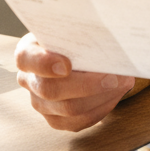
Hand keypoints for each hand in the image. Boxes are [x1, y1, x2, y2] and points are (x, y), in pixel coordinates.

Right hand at [13, 33, 134, 130]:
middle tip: (116, 76)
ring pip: (69, 109)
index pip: (26, 59)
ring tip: (123, 82)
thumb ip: (78, 32)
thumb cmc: (73, 38)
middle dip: (88, 85)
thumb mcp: (71, 29)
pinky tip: (115, 94)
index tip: (67, 65)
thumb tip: (103, 33)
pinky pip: (79, 122)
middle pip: (50, 90)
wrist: (76, 54)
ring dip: (101, 97)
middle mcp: (29, 81)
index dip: (44, 64)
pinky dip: (101, 108)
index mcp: (27, 53)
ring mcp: (40, 103)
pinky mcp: (56, 120)